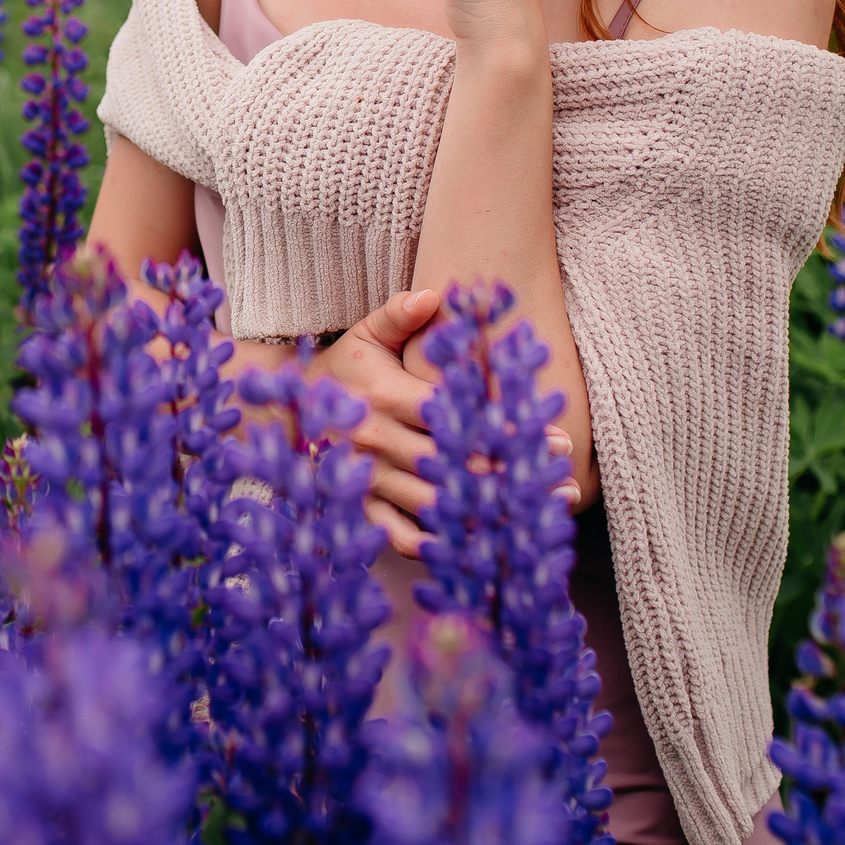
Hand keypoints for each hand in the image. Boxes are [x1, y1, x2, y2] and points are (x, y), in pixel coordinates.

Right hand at [315, 287, 576, 558]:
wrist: (285, 413)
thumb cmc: (342, 368)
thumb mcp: (366, 335)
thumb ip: (400, 313)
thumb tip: (436, 294)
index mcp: (383, 393)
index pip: (452, 414)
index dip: (501, 427)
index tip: (551, 436)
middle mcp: (373, 439)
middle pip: (450, 463)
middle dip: (507, 474)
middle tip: (559, 481)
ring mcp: (365, 479)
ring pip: (433, 504)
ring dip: (486, 514)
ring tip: (536, 518)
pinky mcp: (358, 510)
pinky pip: (399, 537)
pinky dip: (438, 548)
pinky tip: (478, 550)